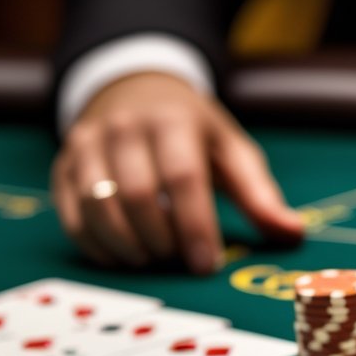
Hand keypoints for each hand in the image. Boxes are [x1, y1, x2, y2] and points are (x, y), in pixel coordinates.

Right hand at [51, 72, 302, 272]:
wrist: (132, 88)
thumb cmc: (191, 132)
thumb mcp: (231, 151)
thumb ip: (259, 194)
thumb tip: (293, 234)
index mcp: (173, 121)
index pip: (183, 177)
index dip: (195, 226)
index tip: (206, 266)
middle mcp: (124, 128)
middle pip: (137, 196)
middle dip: (162, 240)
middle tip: (179, 262)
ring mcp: (86, 145)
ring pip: (98, 206)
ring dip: (128, 246)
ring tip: (154, 259)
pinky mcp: (62, 166)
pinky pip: (72, 215)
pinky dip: (97, 246)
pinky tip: (123, 257)